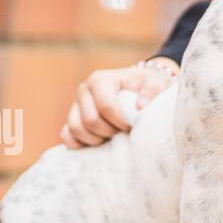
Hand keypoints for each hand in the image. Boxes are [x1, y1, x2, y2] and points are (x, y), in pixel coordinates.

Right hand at [60, 60, 177, 148]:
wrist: (138, 87)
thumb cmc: (146, 86)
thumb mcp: (156, 82)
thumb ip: (153, 90)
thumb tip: (140, 106)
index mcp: (100, 79)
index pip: (105, 106)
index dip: (120, 120)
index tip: (132, 124)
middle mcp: (84, 90)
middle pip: (90, 120)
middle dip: (110, 131)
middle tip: (124, 131)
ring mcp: (75, 105)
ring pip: (76, 129)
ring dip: (96, 138)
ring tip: (113, 135)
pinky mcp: (71, 118)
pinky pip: (66, 136)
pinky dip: (80, 143)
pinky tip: (98, 142)